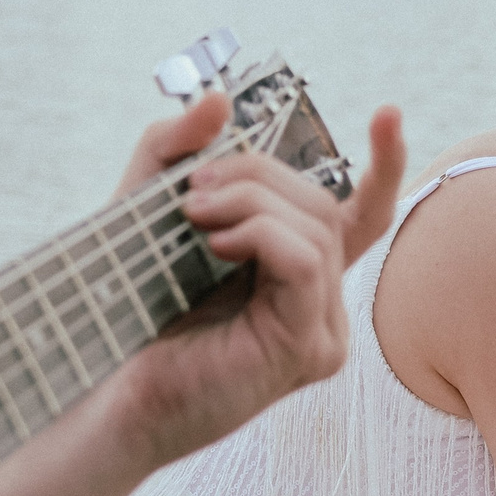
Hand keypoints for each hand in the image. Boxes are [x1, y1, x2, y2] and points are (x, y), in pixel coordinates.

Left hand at [101, 92, 405, 468]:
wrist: (109, 393)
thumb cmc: (131, 313)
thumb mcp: (145, 209)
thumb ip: (176, 151)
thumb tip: (219, 102)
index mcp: (299, 279)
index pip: (365, 216)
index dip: (384, 165)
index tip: (387, 114)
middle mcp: (323, 306)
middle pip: (324, 207)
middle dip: (258, 176)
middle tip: (192, 188)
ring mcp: (323, 332)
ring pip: (316, 228)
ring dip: (250, 203)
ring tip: (192, 217)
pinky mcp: (307, 349)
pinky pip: (306, 262)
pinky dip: (261, 235)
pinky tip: (216, 245)